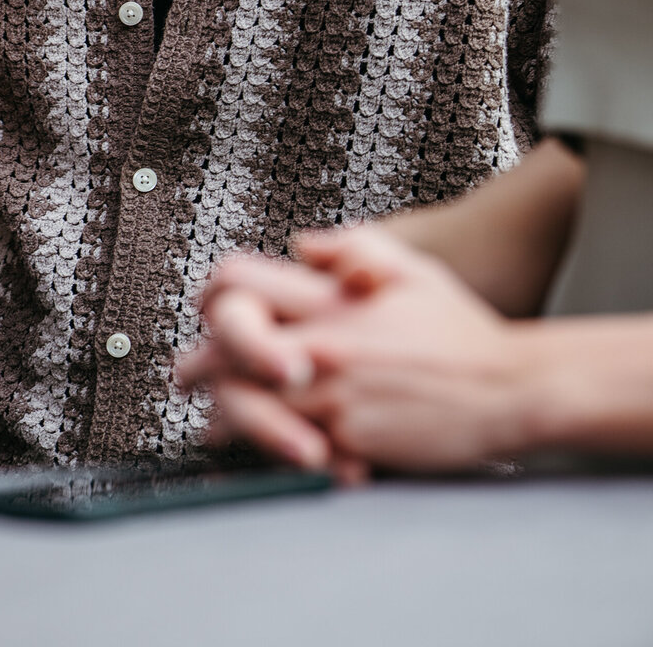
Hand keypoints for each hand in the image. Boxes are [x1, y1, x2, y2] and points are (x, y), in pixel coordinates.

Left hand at [181, 229, 535, 474]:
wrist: (510, 389)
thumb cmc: (459, 332)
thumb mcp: (410, 267)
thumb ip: (352, 246)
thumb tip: (302, 244)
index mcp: (330, 300)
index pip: (238, 283)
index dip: (213, 293)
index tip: (208, 309)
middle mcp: (323, 346)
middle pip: (223, 351)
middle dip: (197, 365)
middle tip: (188, 376)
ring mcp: (333, 399)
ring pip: (243, 408)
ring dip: (223, 415)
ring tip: (215, 420)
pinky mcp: (349, 446)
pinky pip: (287, 453)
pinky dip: (271, 455)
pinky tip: (267, 451)